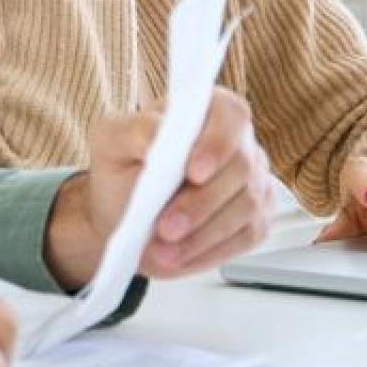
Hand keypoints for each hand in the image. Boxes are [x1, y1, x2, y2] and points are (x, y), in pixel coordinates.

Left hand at [44, 88, 273, 286]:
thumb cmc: (122, 169)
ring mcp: (253, 183)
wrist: (121, 213)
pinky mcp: (254, 221)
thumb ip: (134, 130)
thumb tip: (158, 132)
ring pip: (245, 208)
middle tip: (165, 228)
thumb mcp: (111, 141)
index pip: (230, 115)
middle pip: (241, 169)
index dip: (217, 143)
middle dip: (201, 203)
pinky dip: (208, 252)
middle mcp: (240, 144)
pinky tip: (179, 257)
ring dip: (201, 234)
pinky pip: (244, 238)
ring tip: (163, 250)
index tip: (193, 172)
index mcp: (209, 110)